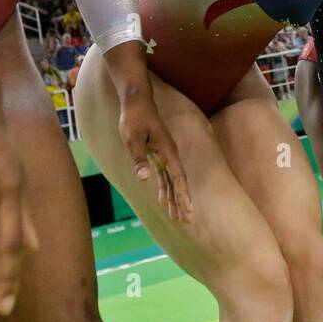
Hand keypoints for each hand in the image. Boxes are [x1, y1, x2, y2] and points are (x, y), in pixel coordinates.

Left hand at [119, 91, 192, 222]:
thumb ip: (139, 159)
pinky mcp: (158, 154)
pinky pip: (164, 175)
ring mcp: (165, 154)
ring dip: (174, 198)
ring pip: (172, 180)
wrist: (136, 101)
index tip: (189, 209)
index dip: (183, 194)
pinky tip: (163, 200)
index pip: (178, 177)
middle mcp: (170, 154)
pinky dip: (164, 188)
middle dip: (182, 201)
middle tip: (186, 220)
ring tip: (176, 217)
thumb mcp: (132, 139)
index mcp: (167, 151)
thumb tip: (145, 179)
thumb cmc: (134, 118)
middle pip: (178, 182)